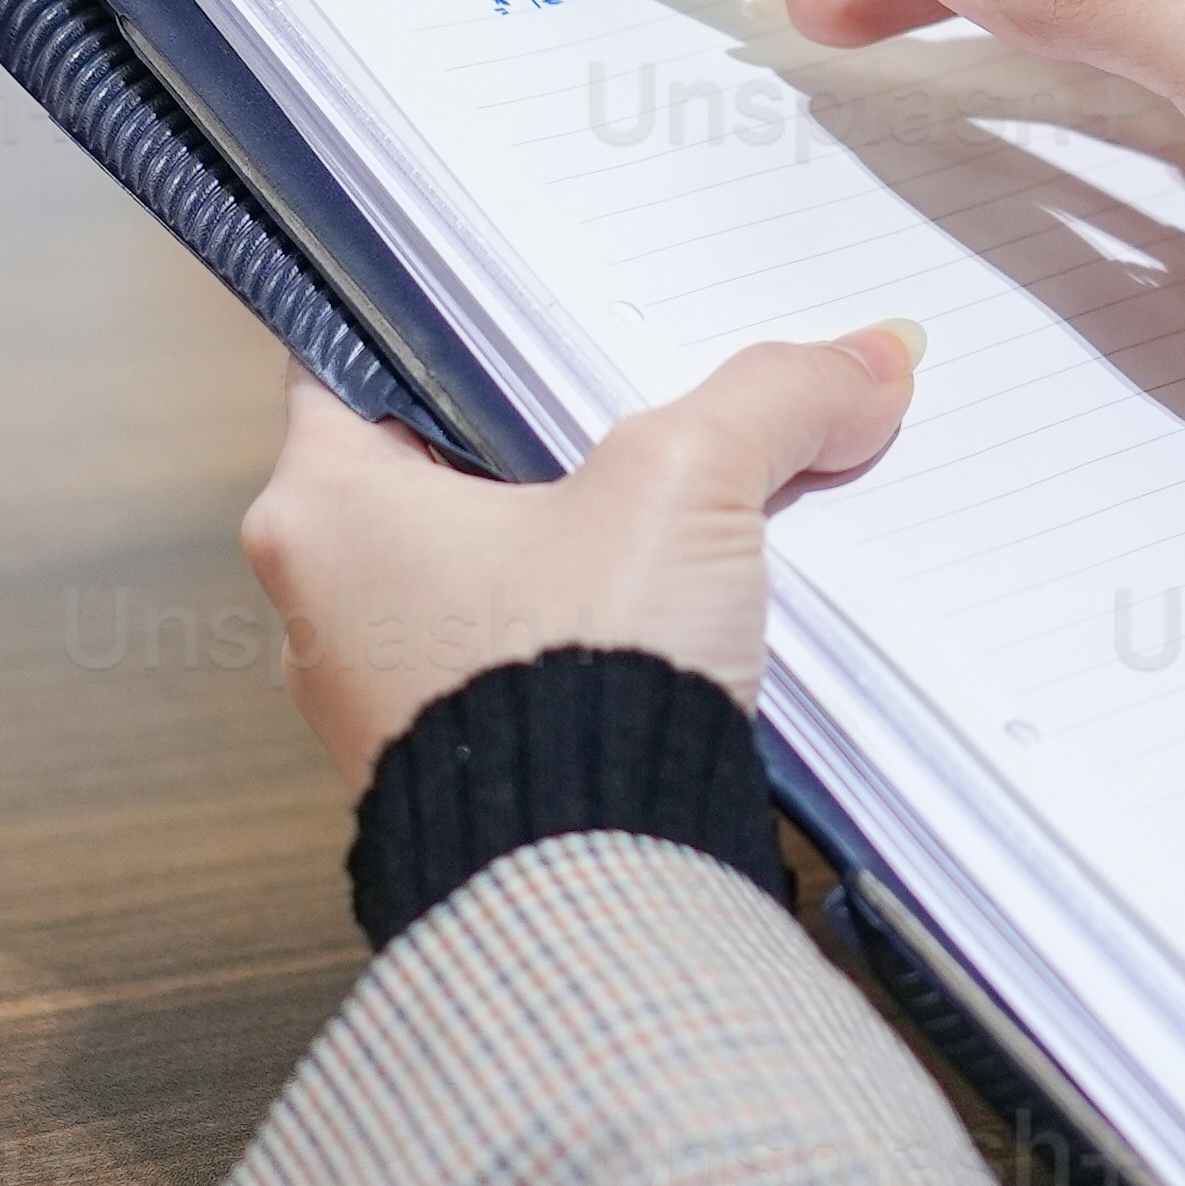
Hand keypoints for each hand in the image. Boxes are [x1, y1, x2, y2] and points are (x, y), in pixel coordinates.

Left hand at [241, 326, 922, 801]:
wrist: (594, 891)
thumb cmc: (572, 682)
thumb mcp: (686, 486)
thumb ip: (773, 399)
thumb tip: (864, 363)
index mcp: (320, 508)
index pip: (355, 354)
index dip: (450, 314)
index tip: (529, 294)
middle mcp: (320, 604)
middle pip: (437, 460)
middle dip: (546, 428)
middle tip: (641, 385)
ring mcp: (382, 696)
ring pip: (485, 564)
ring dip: (576, 534)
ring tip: (685, 495)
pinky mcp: (456, 765)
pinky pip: (519, 654)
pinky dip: (588, 623)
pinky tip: (676, 606)